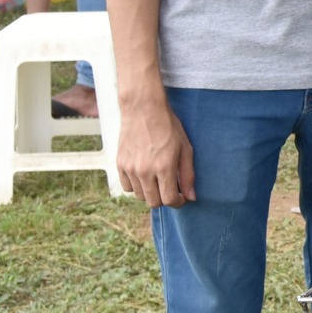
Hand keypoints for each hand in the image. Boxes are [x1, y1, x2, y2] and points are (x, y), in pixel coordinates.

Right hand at [116, 79, 195, 208]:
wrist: (143, 110)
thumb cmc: (168, 127)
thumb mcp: (185, 148)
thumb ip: (188, 174)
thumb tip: (191, 197)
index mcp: (164, 167)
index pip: (169, 200)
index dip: (178, 202)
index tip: (182, 198)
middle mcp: (144, 171)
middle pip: (153, 202)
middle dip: (165, 199)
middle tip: (171, 189)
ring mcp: (130, 168)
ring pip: (140, 196)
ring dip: (150, 193)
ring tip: (158, 180)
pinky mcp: (120, 164)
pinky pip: (127, 187)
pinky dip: (136, 186)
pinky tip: (144, 176)